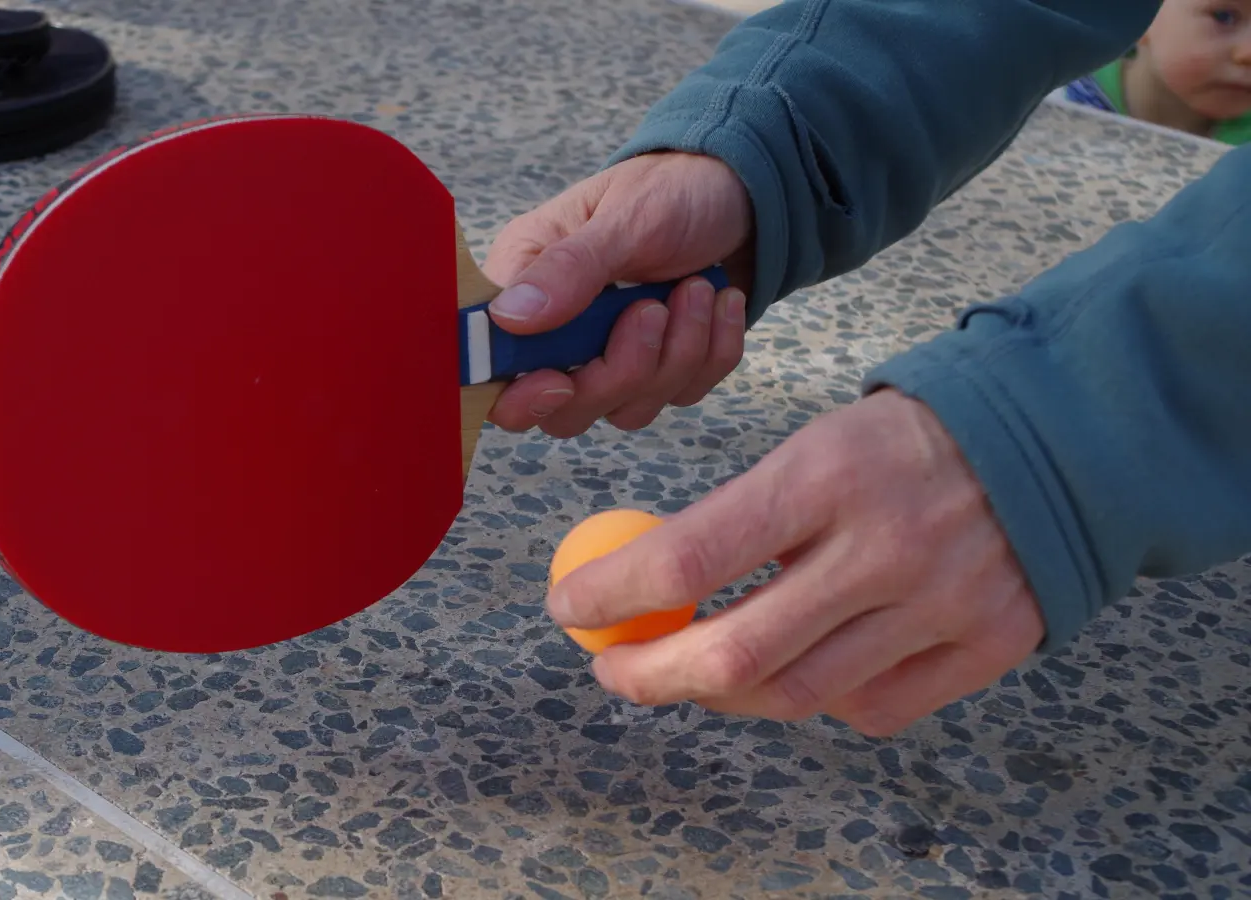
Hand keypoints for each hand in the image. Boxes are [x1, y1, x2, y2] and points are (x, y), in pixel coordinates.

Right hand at [481, 151, 755, 437]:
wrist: (745, 193)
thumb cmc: (674, 189)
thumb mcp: (627, 218)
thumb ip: (570, 269)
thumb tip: (508, 318)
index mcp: (525, 282)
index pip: (495, 366)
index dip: (522, 393)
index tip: (563, 378)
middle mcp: (558, 330)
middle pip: (564, 409)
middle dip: (621, 371)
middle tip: (653, 310)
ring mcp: (609, 355)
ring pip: (628, 409)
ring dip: (677, 355)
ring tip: (698, 288)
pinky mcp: (660, 368)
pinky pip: (682, 396)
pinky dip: (712, 352)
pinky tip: (720, 302)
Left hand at [546, 389, 1046, 736]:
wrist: (1051, 437)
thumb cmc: (898, 443)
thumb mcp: (811, 445)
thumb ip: (739, 518)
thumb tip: (641, 587)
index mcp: (825, 475)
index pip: (690, 557)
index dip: (612, 595)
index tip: (569, 607)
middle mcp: (885, 547)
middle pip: (737, 655)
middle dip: (649, 678)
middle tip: (611, 670)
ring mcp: (942, 604)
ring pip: (798, 695)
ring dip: (721, 696)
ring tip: (691, 673)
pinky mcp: (987, 646)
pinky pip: (871, 709)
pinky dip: (818, 700)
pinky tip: (798, 670)